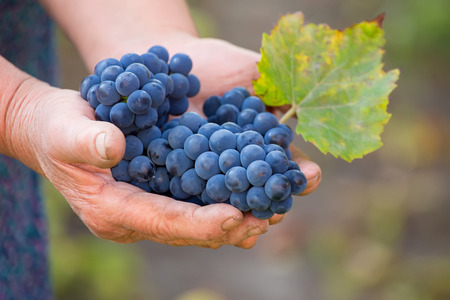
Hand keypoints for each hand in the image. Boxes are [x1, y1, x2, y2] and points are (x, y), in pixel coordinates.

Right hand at [6, 77, 270, 248]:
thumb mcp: (65, 130)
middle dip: (229, 225)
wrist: (57, 130)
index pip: (161, 221)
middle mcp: (136, 217)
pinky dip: (225, 197)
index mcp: (112, 210)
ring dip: (235, 216)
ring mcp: (150, 207)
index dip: (198, 223)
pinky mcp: (160, 192)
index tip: (235, 217)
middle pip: (187, 228)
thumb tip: (115, 146)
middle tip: (270, 217)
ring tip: (273, 208)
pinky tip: (253, 189)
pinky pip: (196, 201)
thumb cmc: (57, 129)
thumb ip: (85, 141)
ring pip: (197, 219)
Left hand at [159, 37, 321, 226]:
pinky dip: (203, 209)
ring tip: (249, 226)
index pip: (285, 162)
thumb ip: (276, 85)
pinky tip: (210, 223)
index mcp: (263, 140)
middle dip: (272, 201)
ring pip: (230, 198)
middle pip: (261, 188)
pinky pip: (193, 193)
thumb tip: (301, 106)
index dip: (298, 172)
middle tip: (278, 211)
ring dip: (241, 214)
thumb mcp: (250, 67)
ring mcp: (211, 169)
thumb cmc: (215, 62)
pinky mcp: (181, 172)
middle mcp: (241, 160)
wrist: (169, 63)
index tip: (309, 177)